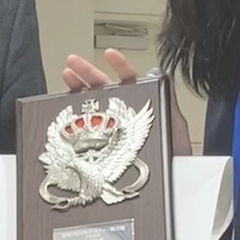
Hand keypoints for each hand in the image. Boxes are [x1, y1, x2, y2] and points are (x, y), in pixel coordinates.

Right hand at [60, 47, 191, 156]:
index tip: (110, 54)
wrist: (169, 185)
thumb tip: (160, 74)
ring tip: (67, 76)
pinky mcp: (102, 150)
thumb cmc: (175, 160)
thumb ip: (167, 100)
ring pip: (92, 107)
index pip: (131, 81)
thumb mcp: (175, 126)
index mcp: (142, 110)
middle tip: (73, 62)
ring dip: (78, 90)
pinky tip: (65, 112)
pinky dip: (73, 121)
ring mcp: (112, 134)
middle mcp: (125, 120)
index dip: (120, 66)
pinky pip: (85, 132)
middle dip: (88, 73)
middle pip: (104, 90)